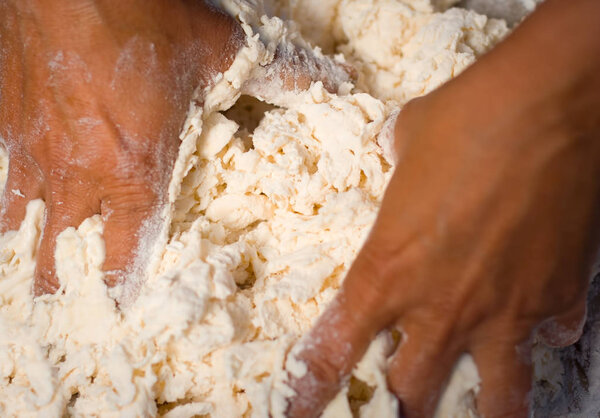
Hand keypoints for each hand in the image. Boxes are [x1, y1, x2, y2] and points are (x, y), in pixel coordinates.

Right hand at [0, 0, 350, 296]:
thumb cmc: (146, 18)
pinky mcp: (6, 121)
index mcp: (134, 173)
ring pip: (22, 223)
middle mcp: (79, 175)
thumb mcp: (224, 52)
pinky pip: (2, 175)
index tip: (119, 314)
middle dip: (66, 286)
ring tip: (30, 281)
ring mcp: (33, 151)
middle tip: (65, 312)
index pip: (125, 253)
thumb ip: (283, 75)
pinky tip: (12, 205)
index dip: (122, 288)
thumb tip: (335, 84)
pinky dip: (8, 198)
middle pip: (63, 253)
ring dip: (29, 253)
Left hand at [286, 0, 599, 415]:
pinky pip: (550, 338)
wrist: (547, 106)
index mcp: (388, 272)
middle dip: (402, 408)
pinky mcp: (559, 298)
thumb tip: (400, 157)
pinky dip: (542, 338)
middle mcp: (442, 306)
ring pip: (497, 400)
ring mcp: (505, 311)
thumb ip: (397, 172)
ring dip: (486, 414)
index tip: (297, 413)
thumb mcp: (407, 147)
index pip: (334, 352)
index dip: (310, 391)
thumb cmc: (467, 119)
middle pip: (412, 393)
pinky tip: (540, 328)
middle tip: (399, 409)